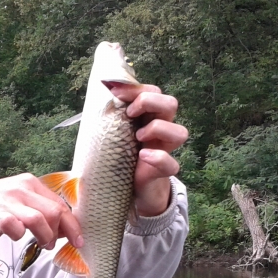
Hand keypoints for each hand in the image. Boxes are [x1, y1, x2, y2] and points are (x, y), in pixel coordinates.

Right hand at [0, 174, 82, 250]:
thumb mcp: (17, 198)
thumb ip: (39, 207)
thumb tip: (63, 226)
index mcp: (29, 183)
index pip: (60, 203)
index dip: (72, 223)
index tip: (77, 238)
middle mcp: (21, 189)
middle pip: (55, 211)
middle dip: (64, 232)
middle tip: (60, 244)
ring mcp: (8, 202)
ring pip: (40, 220)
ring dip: (47, 237)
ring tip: (44, 245)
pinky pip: (17, 228)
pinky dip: (21, 236)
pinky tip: (18, 238)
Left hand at [108, 83, 188, 216]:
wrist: (128, 188)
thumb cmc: (119, 155)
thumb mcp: (113, 132)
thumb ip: (110, 115)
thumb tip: (98, 92)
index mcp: (148, 116)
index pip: (153, 92)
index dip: (136, 88)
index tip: (114, 92)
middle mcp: (160, 130)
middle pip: (171, 104)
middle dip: (149, 101)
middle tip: (129, 113)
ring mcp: (164, 150)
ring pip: (180, 132)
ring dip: (158, 128)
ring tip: (138, 137)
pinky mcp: (162, 171)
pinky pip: (171, 164)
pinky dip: (159, 158)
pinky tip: (143, 156)